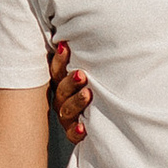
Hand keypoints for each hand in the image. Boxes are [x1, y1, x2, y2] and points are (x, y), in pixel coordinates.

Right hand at [47, 29, 90, 148]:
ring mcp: (67, 117)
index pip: (57, 70)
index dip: (60, 59)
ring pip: (66, 110)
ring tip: (88, 94)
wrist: (109, 121)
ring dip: (76, 101)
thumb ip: (90, 58)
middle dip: (70, 81)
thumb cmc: (100, 89)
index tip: (65, 47)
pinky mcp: (75, 133)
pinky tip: (84, 127)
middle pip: (61, 89)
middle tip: (82, 75)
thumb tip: (87, 33)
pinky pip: (73, 134)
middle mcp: (62, 99)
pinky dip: (77, 130)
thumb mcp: (94, 72)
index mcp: (63, 83)